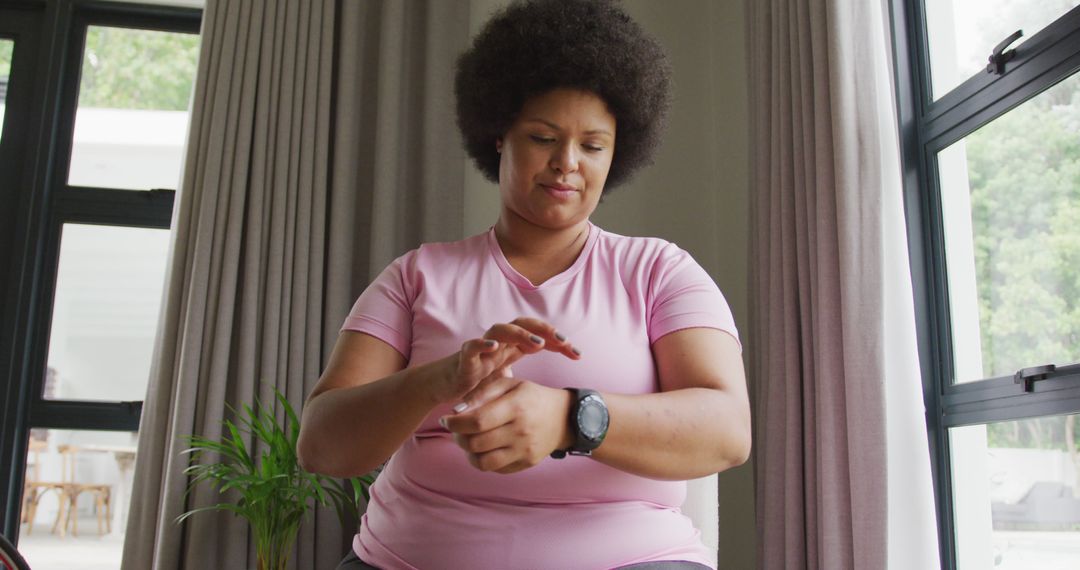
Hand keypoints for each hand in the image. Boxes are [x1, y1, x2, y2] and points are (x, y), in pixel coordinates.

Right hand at [430, 317, 579, 403]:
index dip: (559, 342)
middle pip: (524, 325)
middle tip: (565, 342)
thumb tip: (546, 388)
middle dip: (545, 330)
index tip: (578, 355)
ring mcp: (481, 348)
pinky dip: (481, 343)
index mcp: (511, 347)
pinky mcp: (464, 358)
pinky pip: (471, 346)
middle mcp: (498, 343)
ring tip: (537, 342)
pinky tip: (493, 345)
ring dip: (519, 333)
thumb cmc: (477, 381)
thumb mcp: (507, 380)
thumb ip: (523, 376)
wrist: (446, 386)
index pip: (539, 336)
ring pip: (500, 329)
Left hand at [441, 375, 573, 473]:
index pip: (477, 421)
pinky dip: (484, 460)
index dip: (455, 423)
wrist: (563, 417)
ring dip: (468, 453)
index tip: (446, 419)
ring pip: (483, 463)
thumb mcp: (509, 384)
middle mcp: (521, 432)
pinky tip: (485, 448)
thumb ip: (481, 394)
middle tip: (456, 430)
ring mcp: (524, 451)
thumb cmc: (531, 397)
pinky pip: (496, 469)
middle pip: (476, 444)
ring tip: (468, 441)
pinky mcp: (526, 463)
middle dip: (458, 437)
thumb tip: (456, 411)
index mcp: (516, 407)